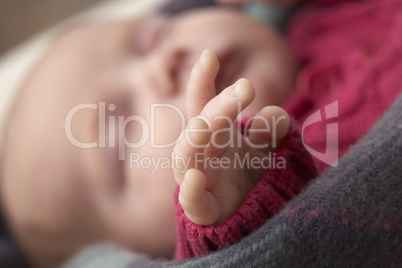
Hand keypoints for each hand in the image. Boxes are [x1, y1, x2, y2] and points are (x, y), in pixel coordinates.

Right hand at [173, 50, 289, 224]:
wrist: (237, 213)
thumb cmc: (242, 173)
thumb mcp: (260, 148)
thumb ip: (268, 131)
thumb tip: (279, 114)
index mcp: (212, 134)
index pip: (202, 102)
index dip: (201, 80)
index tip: (209, 56)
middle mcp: (198, 152)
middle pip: (200, 125)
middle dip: (219, 106)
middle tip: (245, 88)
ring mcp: (195, 179)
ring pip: (185, 156)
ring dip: (195, 138)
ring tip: (207, 124)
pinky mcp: (200, 209)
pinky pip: (190, 202)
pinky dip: (189, 192)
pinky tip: (194, 179)